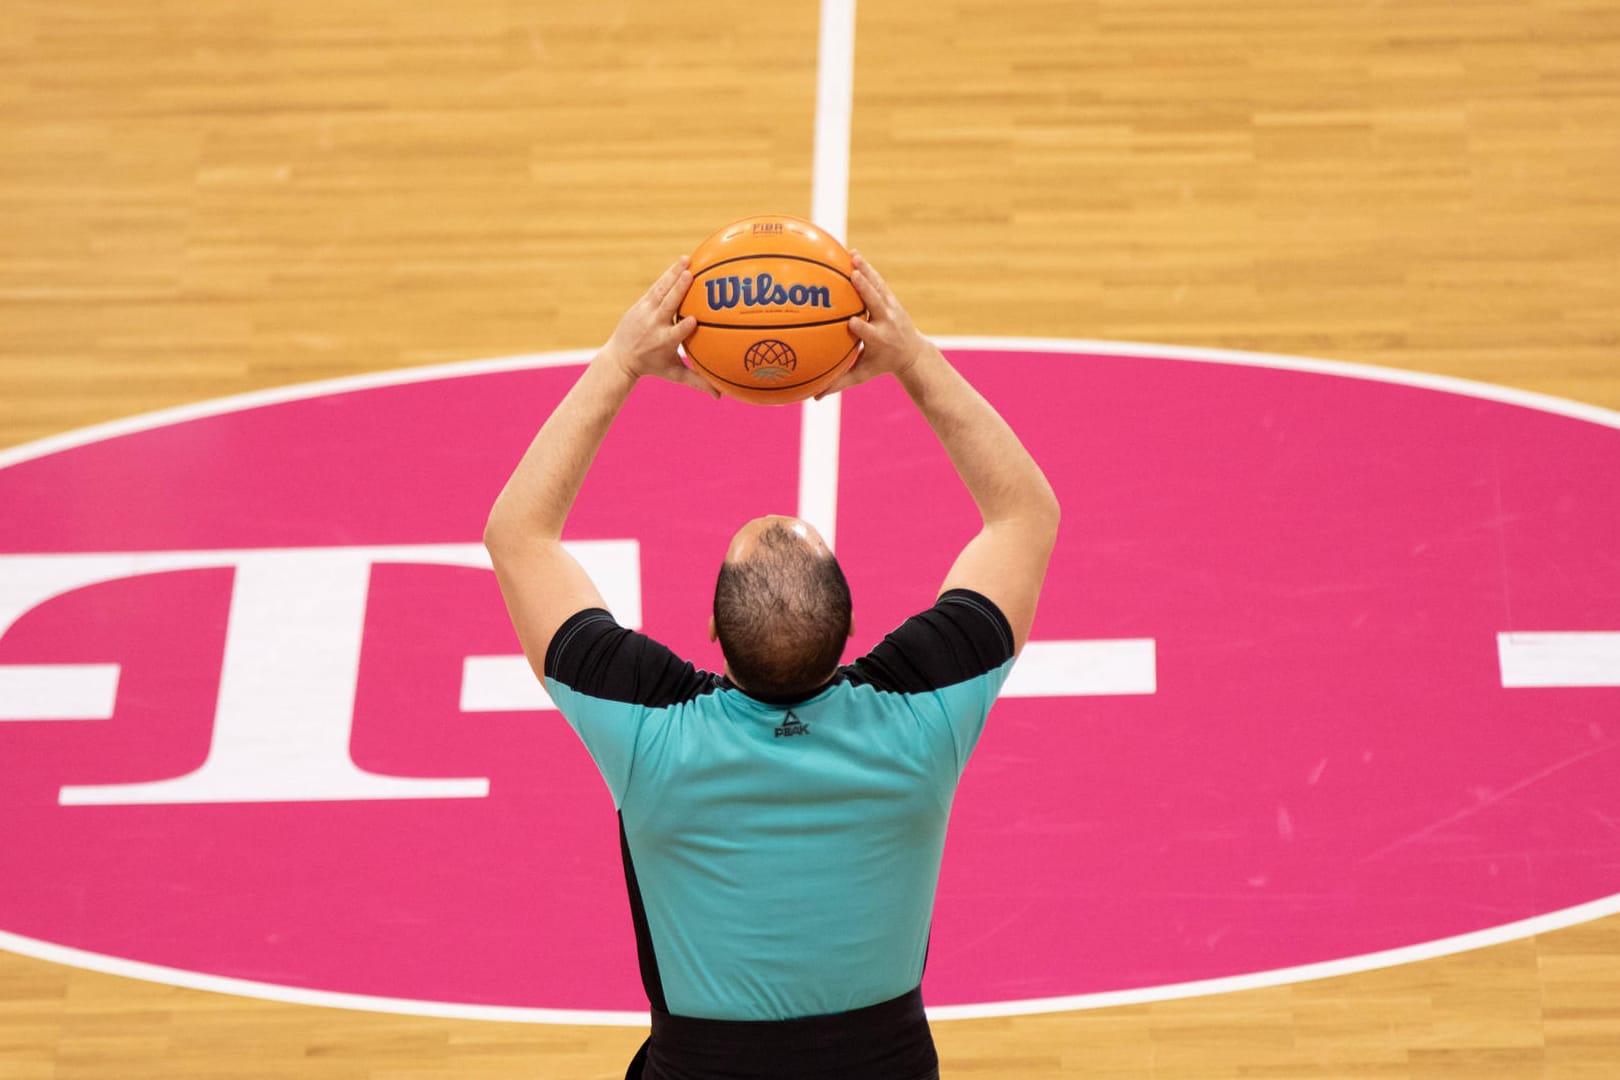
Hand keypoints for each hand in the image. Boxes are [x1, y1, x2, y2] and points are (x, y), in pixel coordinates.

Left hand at [599, 257, 717, 397]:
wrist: (620, 357)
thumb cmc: (653, 366)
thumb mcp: (674, 374)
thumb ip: (697, 382)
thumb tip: (721, 397)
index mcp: (664, 342)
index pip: (676, 333)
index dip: (684, 326)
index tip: (694, 319)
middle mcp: (654, 325)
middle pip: (667, 306)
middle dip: (677, 291)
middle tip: (690, 276)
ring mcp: (646, 312)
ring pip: (661, 291)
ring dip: (673, 275)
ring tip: (687, 260)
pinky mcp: (641, 304)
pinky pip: (657, 287)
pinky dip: (668, 275)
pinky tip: (681, 262)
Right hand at [814, 252, 929, 398]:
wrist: (912, 352)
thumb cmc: (881, 365)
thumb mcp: (862, 375)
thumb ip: (839, 383)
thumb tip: (813, 397)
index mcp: (879, 339)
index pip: (868, 331)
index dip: (860, 326)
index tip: (850, 321)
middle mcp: (886, 321)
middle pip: (875, 303)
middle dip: (865, 290)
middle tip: (853, 276)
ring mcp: (890, 308)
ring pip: (877, 287)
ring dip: (866, 271)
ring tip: (853, 256)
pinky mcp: (890, 299)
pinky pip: (878, 281)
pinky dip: (867, 268)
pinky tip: (853, 255)